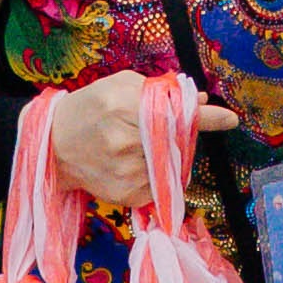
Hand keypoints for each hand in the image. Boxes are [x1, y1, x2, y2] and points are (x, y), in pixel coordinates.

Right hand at [46, 72, 228, 209]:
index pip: (175, 112)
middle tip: (163, 129)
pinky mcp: (127, 195)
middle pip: (179, 141)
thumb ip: (161, 91)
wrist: (52, 147)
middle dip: (182, 135)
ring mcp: (127, 172)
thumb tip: (201, 102)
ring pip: (172, 165)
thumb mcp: (120, 87)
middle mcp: (127, 141)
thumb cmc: (89, 109)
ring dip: (168, 155)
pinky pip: (159, 184)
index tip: (230, 119)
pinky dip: (155, 174)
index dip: (206, 118)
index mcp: (125, 106)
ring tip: (137, 147)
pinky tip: (131, 165)